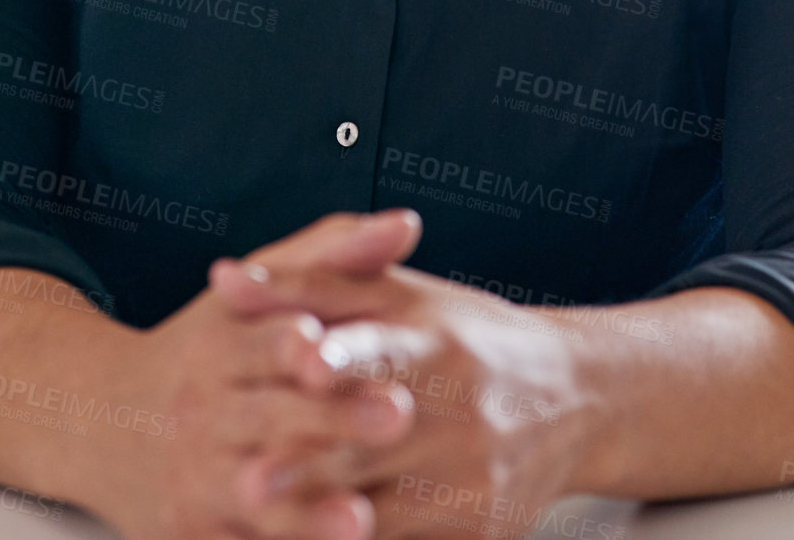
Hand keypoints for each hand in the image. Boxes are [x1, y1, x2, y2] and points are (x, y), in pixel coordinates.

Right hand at [97, 210, 421, 539]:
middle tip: (397, 415)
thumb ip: (333, 254)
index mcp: (220, 346)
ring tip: (362, 517)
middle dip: (331, 421)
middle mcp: (203, 415)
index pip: (262, 343)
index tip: (331, 347)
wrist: (103, 425)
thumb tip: (409, 222)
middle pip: (269, 419)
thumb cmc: (208, 345)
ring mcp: (197, 484)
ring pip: (257, 500)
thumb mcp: (258, 289)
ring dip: (308, 515)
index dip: (295, 345)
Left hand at [215, 258, 592, 539]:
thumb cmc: (462, 334)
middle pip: (371, 443)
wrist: (572, 398)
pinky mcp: (477, 532)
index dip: (341, 361)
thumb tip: (221, 279)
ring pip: (383, 513)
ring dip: (322, 525)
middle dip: (308, 467)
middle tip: (249, 482)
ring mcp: (468, 481)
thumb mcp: (397, 293)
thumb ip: (308, 284)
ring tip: (261, 526)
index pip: (381, 350)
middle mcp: (456, 410)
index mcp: (434, 340)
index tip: (303, 369)